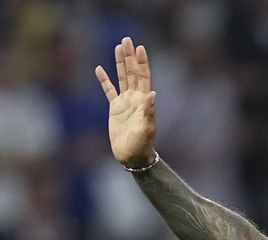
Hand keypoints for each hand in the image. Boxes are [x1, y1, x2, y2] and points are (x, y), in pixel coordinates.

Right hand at [95, 36, 156, 167]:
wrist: (132, 156)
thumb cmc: (141, 144)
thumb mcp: (146, 128)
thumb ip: (148, 111)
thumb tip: (152, 94)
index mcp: (144, 101)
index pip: (143, 77)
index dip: (141, 63)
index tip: (139, 48)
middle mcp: (135, 99)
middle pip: (132, 73)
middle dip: (130, 57)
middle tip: (127, 39)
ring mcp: (125, 103)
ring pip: (122, 78)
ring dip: (120, 63)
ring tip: (118, 47)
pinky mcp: (115, 109)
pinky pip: (108, 91)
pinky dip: (104, 80)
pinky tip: (99, 68)